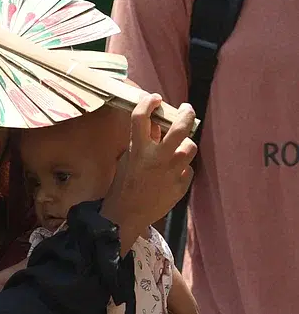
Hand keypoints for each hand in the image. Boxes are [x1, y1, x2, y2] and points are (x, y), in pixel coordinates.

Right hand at [101, 94, 196, 250]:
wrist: (127, 214)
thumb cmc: (123, 185)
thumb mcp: (127, 158)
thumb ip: (143, 141)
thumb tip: (156, 126)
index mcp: (138, 150)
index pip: (142, 117)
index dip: (148, 102)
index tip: (154, 98)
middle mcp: (158, 158)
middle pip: (180, 127)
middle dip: (185, 113)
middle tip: (186, 108)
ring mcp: (172, 172)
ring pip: (190, 147)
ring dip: (185, 144)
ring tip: (179, 146)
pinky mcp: (181, 185)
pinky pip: (188, 169)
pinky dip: (182, 167)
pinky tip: (172, 172)